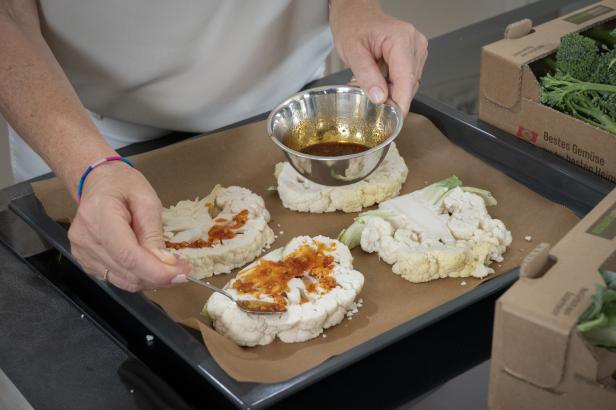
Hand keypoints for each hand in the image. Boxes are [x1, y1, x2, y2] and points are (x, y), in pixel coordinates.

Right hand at [68, 162, 190, 291]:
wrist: (99, 181)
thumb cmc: (123, 184)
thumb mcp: (147, 199)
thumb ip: (154, 232)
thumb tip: (165, 263)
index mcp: (99, 216)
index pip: (128, 255)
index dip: (156, 271)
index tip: (182, 274)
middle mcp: (85, 238)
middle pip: (127, 272)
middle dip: (160, 276)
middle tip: (183, 270)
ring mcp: (82, 252)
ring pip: (123, 281)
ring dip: (151, 280)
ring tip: (170, 268)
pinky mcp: (86, 261)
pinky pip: (116, 279)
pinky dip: (138, 277)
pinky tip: (151, 266)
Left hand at [329, 0, 427, 113]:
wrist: (356, 13)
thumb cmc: (353, 25)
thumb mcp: (353, 51)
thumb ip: (367, 76)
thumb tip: (380, 98)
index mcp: (401, 39)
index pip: (406, 79)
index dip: (401, 103)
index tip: (394, 120)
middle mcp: (414, 42)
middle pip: (409, 83)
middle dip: (392, 98)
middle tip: (370, 101)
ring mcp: (417, 48)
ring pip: (409, 83)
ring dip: (392, 91)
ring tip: (371, 84)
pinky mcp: (414, 55)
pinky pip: (407, 78)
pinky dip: (393, 85)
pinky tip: (379, 80)